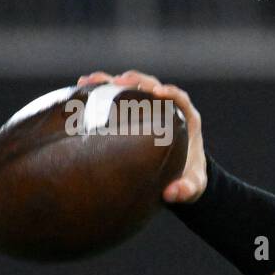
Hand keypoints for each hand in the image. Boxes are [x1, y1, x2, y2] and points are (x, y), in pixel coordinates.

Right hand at [77, 69, 206, 203]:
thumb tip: (171, 193)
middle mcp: (167, 108)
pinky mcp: (133, 112)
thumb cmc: (188, 178)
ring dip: (111, 81)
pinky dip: (101, 91)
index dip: (170, 92)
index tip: (158, 92)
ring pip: (131, 87)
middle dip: (135, 81)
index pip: (180, 98)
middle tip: (118, 82)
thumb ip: (187, 189)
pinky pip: (117, 97)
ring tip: (90, 81)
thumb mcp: (192, 185)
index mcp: (185, 120)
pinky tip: (82, 88)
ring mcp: (148, 108)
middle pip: (152, 86)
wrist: (178, 176)